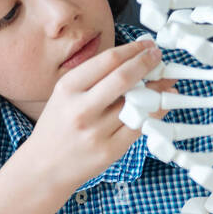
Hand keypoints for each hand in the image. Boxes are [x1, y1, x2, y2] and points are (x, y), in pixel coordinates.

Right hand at [29, 37, 176, 196]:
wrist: (44, 168)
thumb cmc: (58, 127)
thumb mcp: (65, 95)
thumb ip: (94, 78)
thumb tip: (132, 60)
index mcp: (68, 88)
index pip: (108, 60)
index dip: (133, 49)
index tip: (147, 45)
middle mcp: (81, 108)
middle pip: (124, 77)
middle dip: (147, 63)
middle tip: (159, 56)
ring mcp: (96, 132)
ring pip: (137, 103)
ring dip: (158, 88)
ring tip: (167, 80)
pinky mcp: (110, 151)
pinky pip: (141, 126)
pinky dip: (156, 112)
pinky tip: (163, 103)